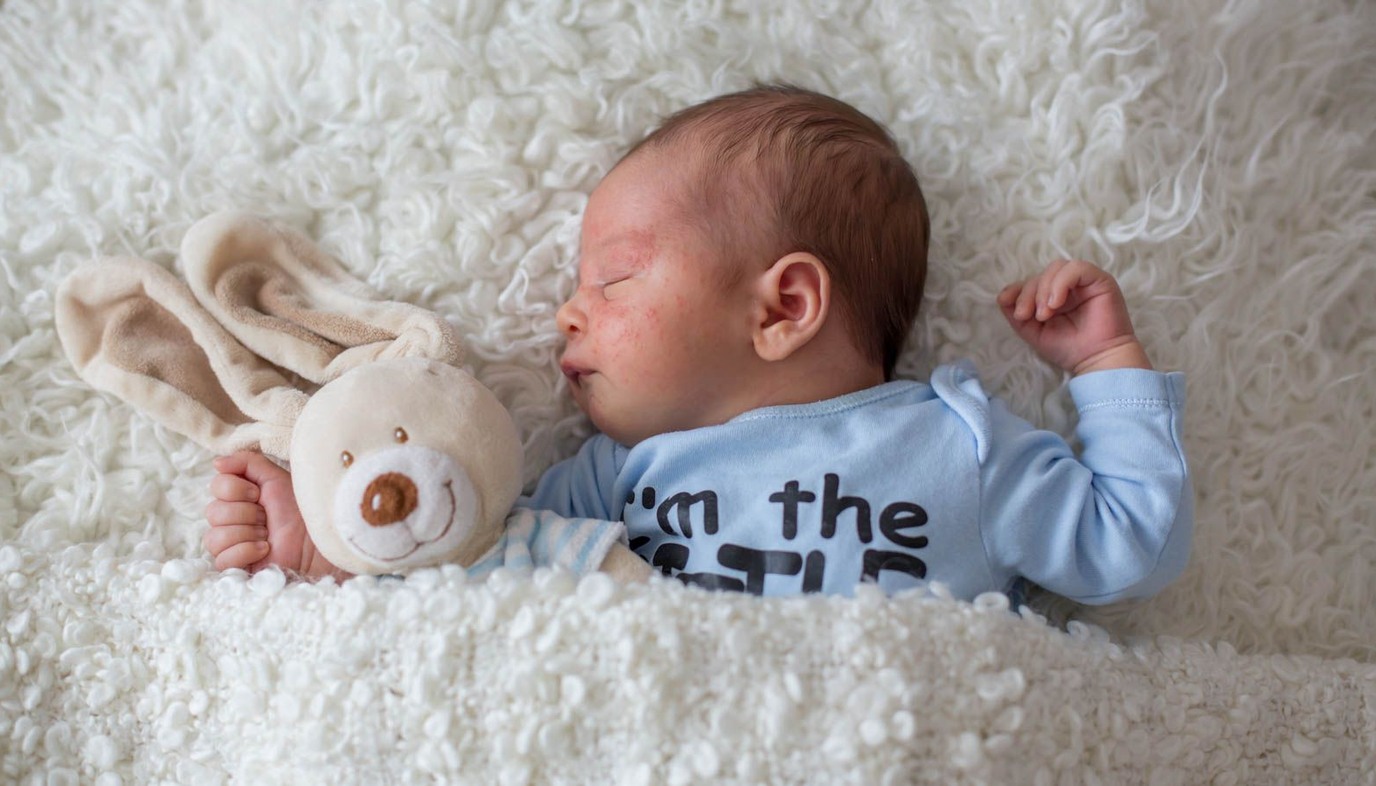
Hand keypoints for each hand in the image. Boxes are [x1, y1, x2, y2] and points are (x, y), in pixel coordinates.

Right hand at [204, 451, 345, 578]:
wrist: (316, 542)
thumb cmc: (299, 510)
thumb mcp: (275, 478)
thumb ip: (247, 463)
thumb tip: (217, 463)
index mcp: (236, 498)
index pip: (216, 486)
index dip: (237, 489)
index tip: (259, 494)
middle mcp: (229, 520)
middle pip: (213, 512)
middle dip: (246, 513)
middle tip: (267, 518)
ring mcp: (230, 545)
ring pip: (214, 537)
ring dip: (247, 534)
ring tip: (268, 536)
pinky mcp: (234, 567)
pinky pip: (221, 559)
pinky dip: (245, 552)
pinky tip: (264, 550)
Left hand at [997, 259, 1151, 374]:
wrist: (1096, 361)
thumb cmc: (1069, 348)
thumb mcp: (1033, 331)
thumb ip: (1017, 313)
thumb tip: (1002, 296)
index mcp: (1053, 295)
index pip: (1031, 282)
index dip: (1018, 291)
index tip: (1015, 312)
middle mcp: (1069, 286)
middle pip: (1041, 274)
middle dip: (1028, 294)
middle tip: (1027, 316)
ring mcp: (1084, 282)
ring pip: (1056, 268)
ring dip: (1043, 289)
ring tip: (1044, 314)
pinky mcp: (1100, 280)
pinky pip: (1076, 268)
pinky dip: (1061, 283)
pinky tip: (1056, 304)